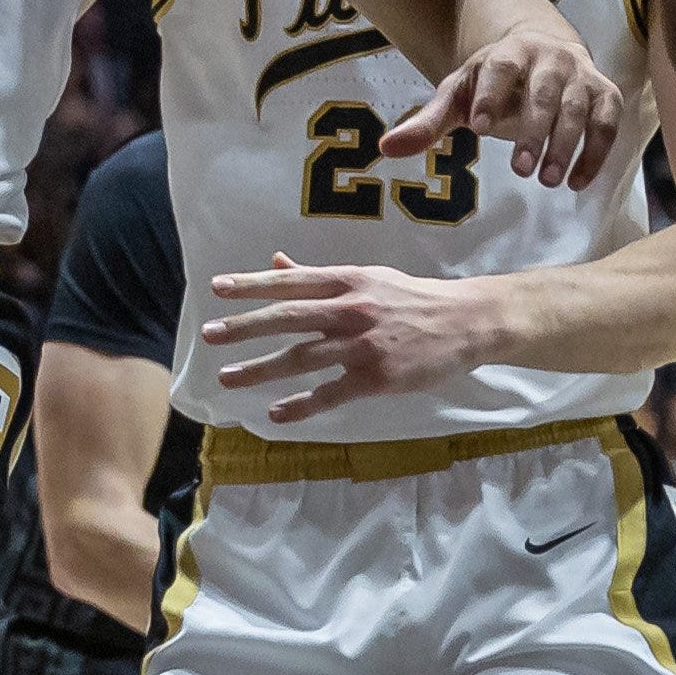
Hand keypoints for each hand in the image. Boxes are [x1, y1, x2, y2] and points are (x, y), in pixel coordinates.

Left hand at [202, 257, 507, 425]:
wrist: (466, 322)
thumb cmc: (414, 299)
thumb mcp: (368, 277)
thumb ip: (320, 276)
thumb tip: (276, 261)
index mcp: (348, 281)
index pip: (290, 281)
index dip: (251, 285)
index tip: (217, 289)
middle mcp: (351, 309)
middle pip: (287, 317)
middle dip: (244, 327)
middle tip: (209, 335)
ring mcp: (363, 345)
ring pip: (301, 357)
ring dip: (260, 369)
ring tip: (228, 378)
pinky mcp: (376, 378)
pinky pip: (330, 393)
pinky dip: (300, 404)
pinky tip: (275, 413)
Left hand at [379, 12, 619, 187]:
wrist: (544, 50)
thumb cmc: (493, 83)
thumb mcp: (457, 96)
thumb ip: (426, 123)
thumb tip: (384, 150)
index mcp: (509, 53)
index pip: (500, 70)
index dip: (490, 95)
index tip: (477, 127)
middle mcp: (550, 59)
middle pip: (545, 92)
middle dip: (534, 131)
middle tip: (521, 171)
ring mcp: (581, 76)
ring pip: (579, 109)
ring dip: (566, 146)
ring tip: (550, 182)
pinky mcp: (605, 95)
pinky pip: (607, 123)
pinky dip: (597, 152)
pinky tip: (578, 184)